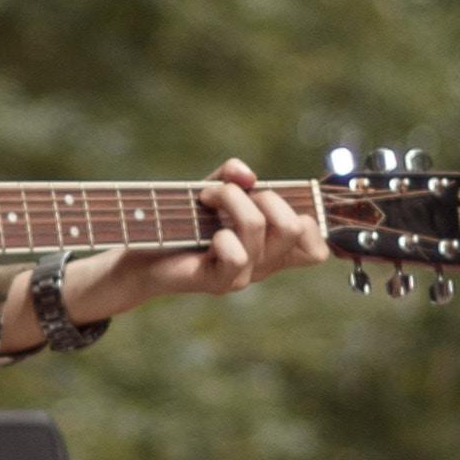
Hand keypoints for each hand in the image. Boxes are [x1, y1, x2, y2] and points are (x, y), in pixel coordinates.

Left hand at [89, 159, 324, 311]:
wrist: (143, 253)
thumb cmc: (182, 220)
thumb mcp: (213, 189)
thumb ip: (233, 176)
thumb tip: (247, 175)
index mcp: (272, 247)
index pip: (316, 248)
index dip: (308, 218)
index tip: (269, 197)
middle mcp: (264, 264)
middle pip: (296, 226)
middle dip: (265, 195)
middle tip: (233, 194)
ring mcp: (244, 276)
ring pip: (258, 224)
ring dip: (229, 198)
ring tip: (205, 198)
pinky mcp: (220, 283)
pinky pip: (235, 253)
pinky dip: (217, 232)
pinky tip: (200, 233)